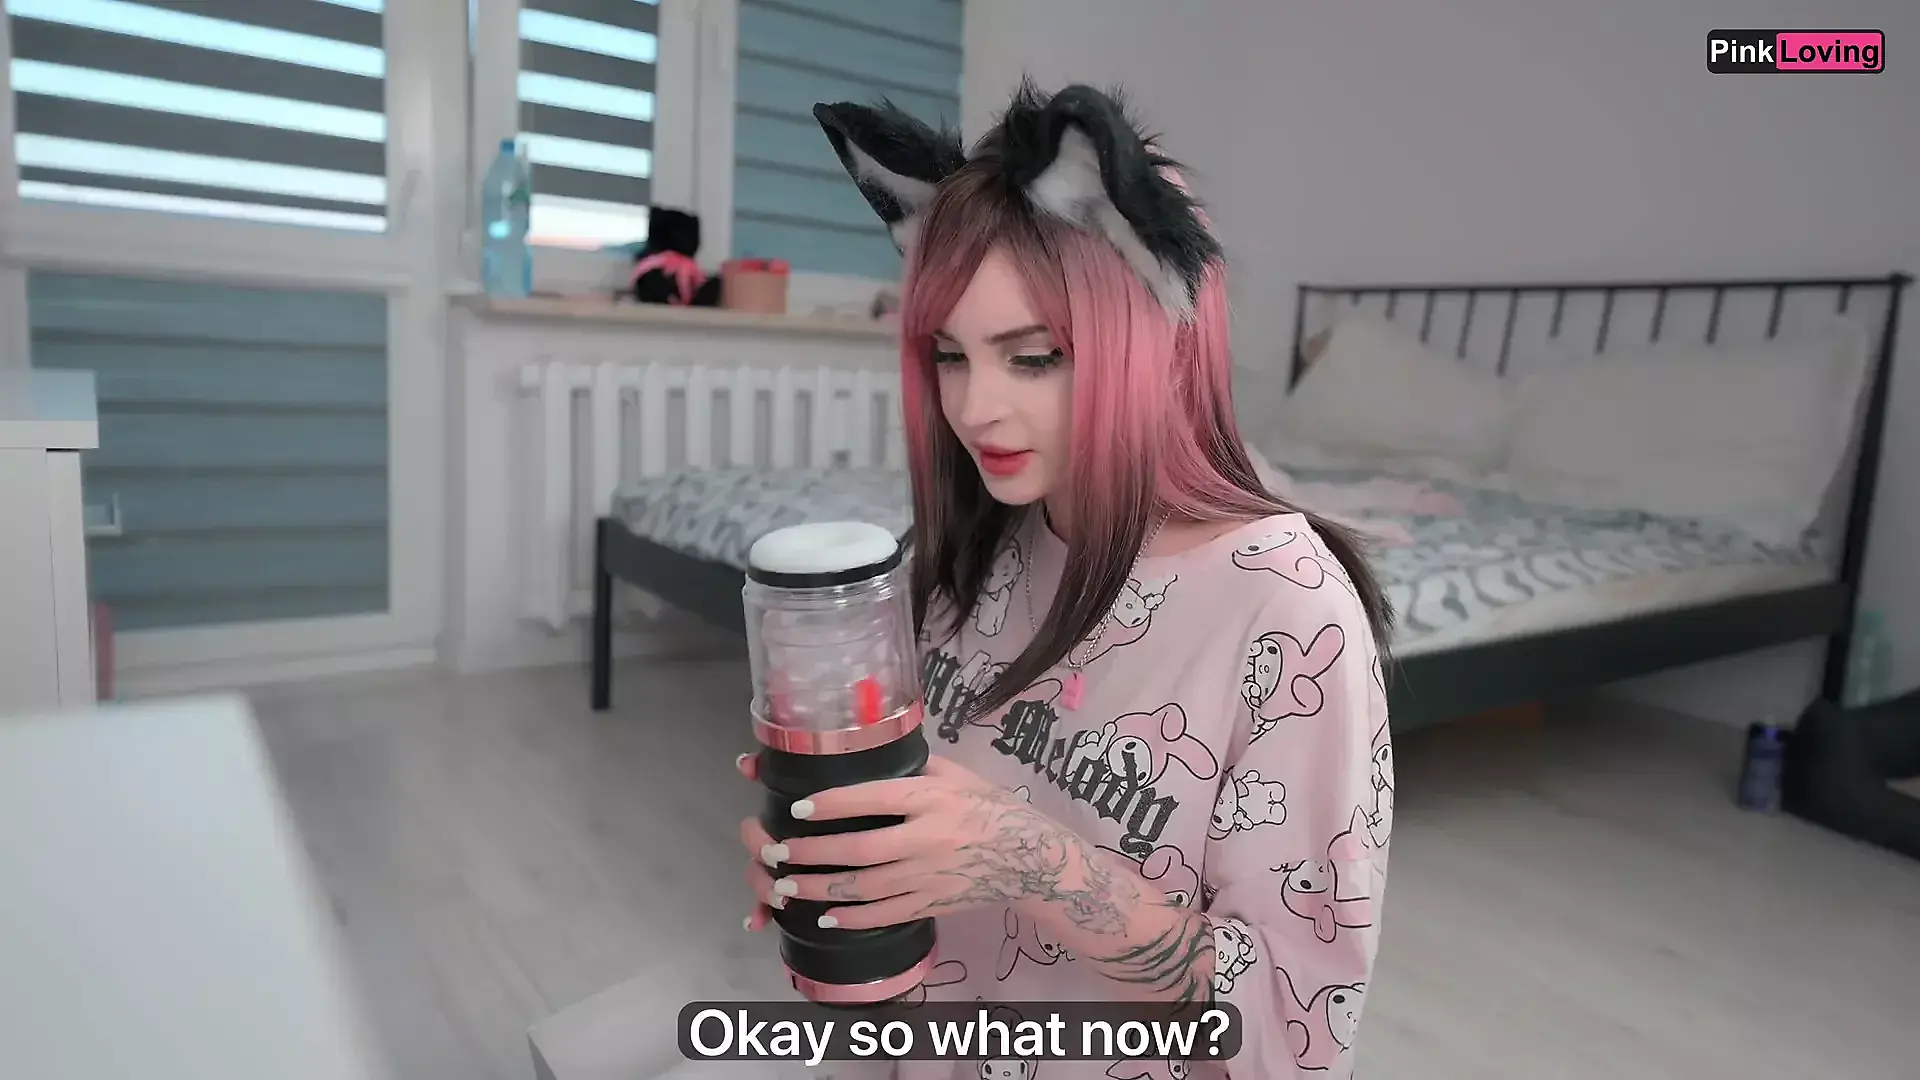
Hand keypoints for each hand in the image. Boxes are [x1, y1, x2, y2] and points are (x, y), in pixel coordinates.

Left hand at [734, 752, 1122, 932]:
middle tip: (776, 853)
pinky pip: (886, 915)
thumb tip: (869, 750)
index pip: (875, 799)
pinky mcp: (932, 904)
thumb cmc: (989, 808)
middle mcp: (928, 839)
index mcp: (931, 799)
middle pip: (860, 850)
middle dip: (813, 854)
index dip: (833, 804)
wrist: (1030, 860)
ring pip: (866, 888)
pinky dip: (853, 919)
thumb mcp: (956, 776)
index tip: (798, 807)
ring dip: (821, 890)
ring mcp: (929, 877)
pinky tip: (826, 917)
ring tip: (786, 887)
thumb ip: (915, 767)